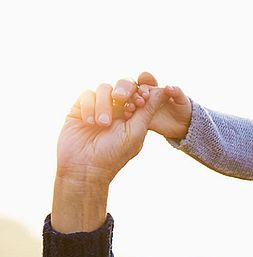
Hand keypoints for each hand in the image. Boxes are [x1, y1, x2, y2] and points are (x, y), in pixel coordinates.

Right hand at [51, 84, 171, 232]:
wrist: (85, 168)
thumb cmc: (114, 153)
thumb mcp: (136, 132)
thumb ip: (148, 110)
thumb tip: (165, 90)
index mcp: (134, 115)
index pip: (140, 92)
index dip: (140, 92)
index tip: (140, 101)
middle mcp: (117, 109)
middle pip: (123, 85)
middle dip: (124, 89)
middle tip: (121, 98)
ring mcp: (98, 108)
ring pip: (104, 88)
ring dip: (104, 104)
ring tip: (102, 123)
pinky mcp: (80, 109)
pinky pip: (86, 95)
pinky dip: (89, 106)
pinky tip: (89, 122)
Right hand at [111, 71, 191, 139]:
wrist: (183, 125)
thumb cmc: (183, 109)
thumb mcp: (183, 101)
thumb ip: (177, 92)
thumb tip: (168, 87)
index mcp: (154, 90)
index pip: (144, 84)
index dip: (143, 88)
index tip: (146, 94)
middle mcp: (145, 97)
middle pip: (133, 91)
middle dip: (133, 94)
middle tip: (139, 102)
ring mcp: (141, 108)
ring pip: (129, 102)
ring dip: (128, 104)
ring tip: (131, 109)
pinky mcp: (139, 119)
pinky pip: (131, 115)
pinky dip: (127, 115)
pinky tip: (127, 117)